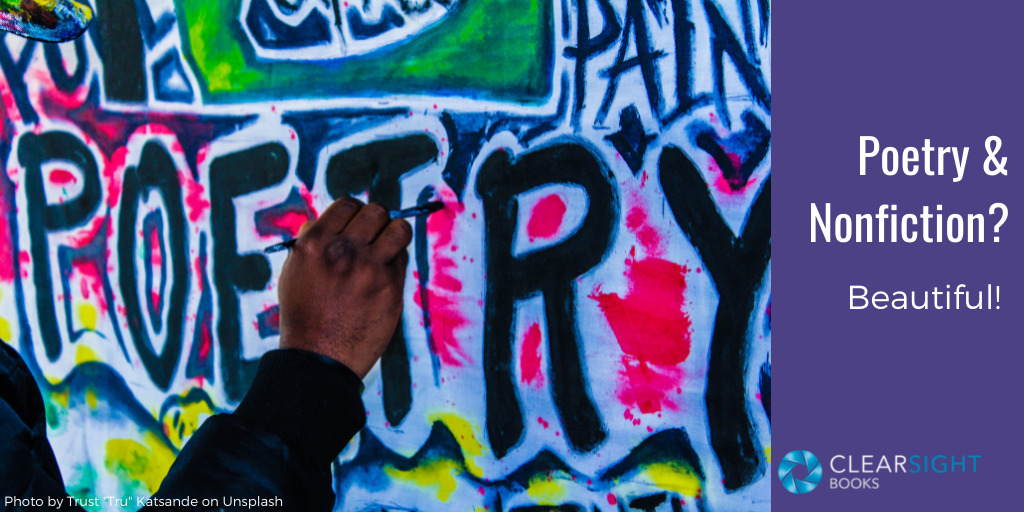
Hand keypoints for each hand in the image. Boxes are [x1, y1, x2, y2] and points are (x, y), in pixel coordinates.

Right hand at [277, 198, 411, 377]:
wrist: (318, 357)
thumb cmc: (304, 314)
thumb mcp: (294, 271)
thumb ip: (312, 240)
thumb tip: (330, 218)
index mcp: (315, 243)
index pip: (347, 204)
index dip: (355, 212)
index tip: (356, 224)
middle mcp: (343, 251)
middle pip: (376, 211)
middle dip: (376, 220)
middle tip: (373, 236)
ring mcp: (370, 268)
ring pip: (399, 228)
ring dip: (394, 234)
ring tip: (386, 248)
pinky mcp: (391, 287)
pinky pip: (403, 258)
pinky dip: (396, 260)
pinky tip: (384, 274)